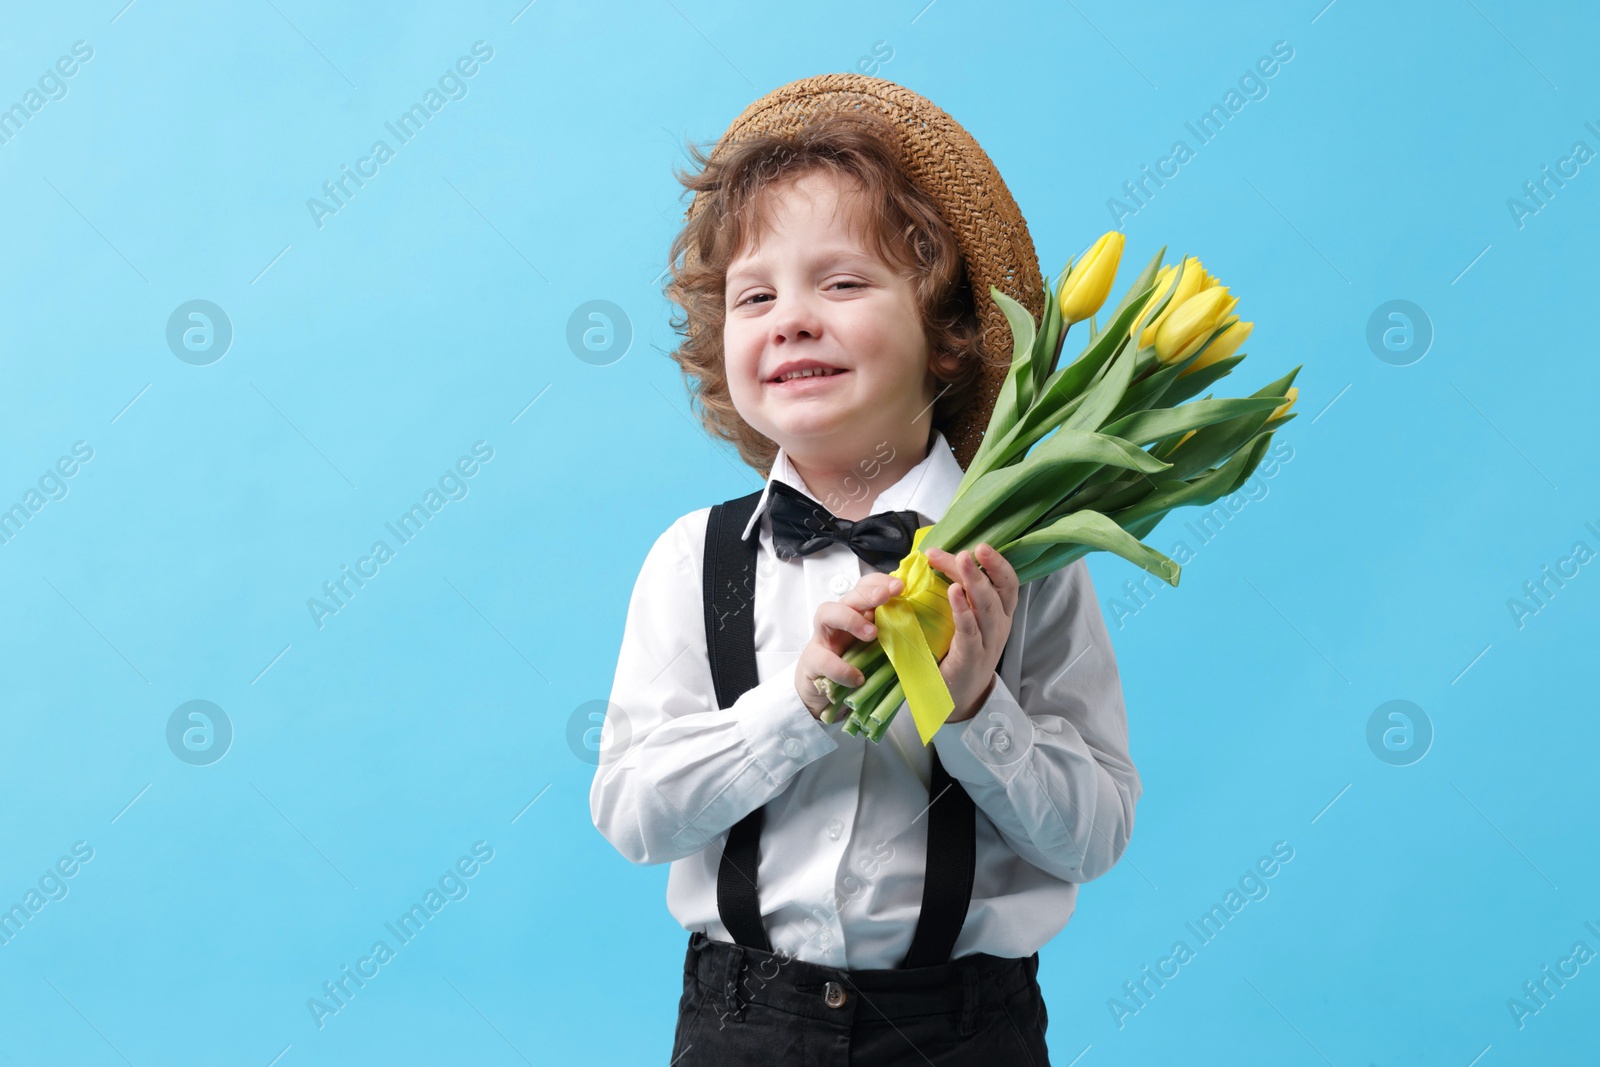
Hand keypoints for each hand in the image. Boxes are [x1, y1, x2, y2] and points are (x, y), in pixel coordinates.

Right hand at [795, 571, 903, 718]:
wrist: (823, 693)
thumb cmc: (855, 666)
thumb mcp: (877, 648)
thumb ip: (892, 635)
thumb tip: (924, 627)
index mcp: (857, 613)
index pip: (865, 586)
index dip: (880, 581)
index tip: (900, 586)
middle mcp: (838, 619)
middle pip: (849, 595)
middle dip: (868, 593)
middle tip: (886, 596)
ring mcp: (823, 638)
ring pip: (827, 613)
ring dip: (850, 619)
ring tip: (871, 634)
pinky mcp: (812, 660)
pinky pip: (823, 659)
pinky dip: (841, 668)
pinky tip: (857, 677)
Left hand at [922, 543, 1018, 722]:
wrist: (958, 698)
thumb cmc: (959, 653)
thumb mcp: (966, 621)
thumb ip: (959, 594)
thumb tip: (936, 558)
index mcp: (1000, 615)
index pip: (1006, 583)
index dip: (997, 564)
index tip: (980, 545)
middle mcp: (999, 627)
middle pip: (995, 592)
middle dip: (985, 568)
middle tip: (969, 551)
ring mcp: (987, 644)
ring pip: (987, 609)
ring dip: (973, 583)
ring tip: (961, 561)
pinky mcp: (970, 659)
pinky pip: (969, 632)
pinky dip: (962, 611)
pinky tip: (952, 594)